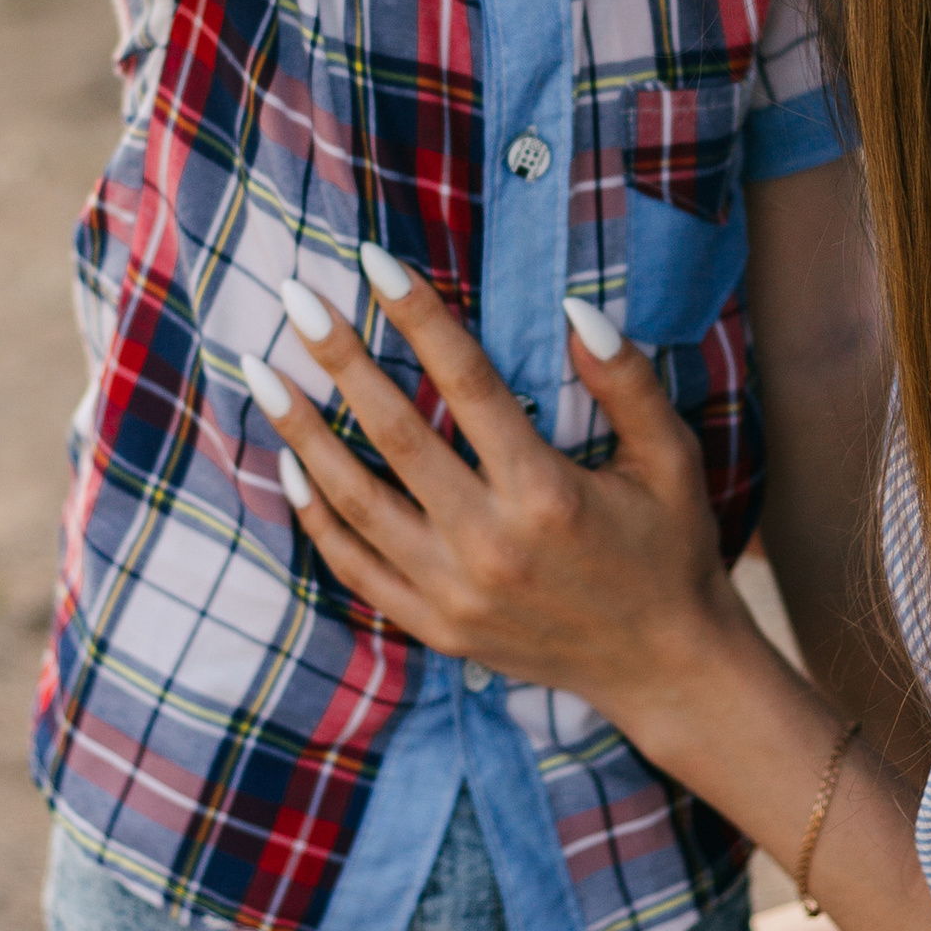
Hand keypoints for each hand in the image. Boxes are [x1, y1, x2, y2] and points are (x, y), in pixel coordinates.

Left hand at [255, 254, 760, 764]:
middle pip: (395, 434)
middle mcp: (491, 545)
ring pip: (355, 501)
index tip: (373, 261)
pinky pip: (355, 566)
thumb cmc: (670, 549)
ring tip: (260, 372)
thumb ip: (626, 380)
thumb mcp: (670, 459)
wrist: (665, 669)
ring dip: (302, 432)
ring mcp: (454, 594)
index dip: (419, 315)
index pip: (468, 382)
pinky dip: (315, 514)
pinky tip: (290, 463)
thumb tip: (574, 307)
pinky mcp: (435, 628)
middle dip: (338, 358)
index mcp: (548, 494)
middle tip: (293, 297)